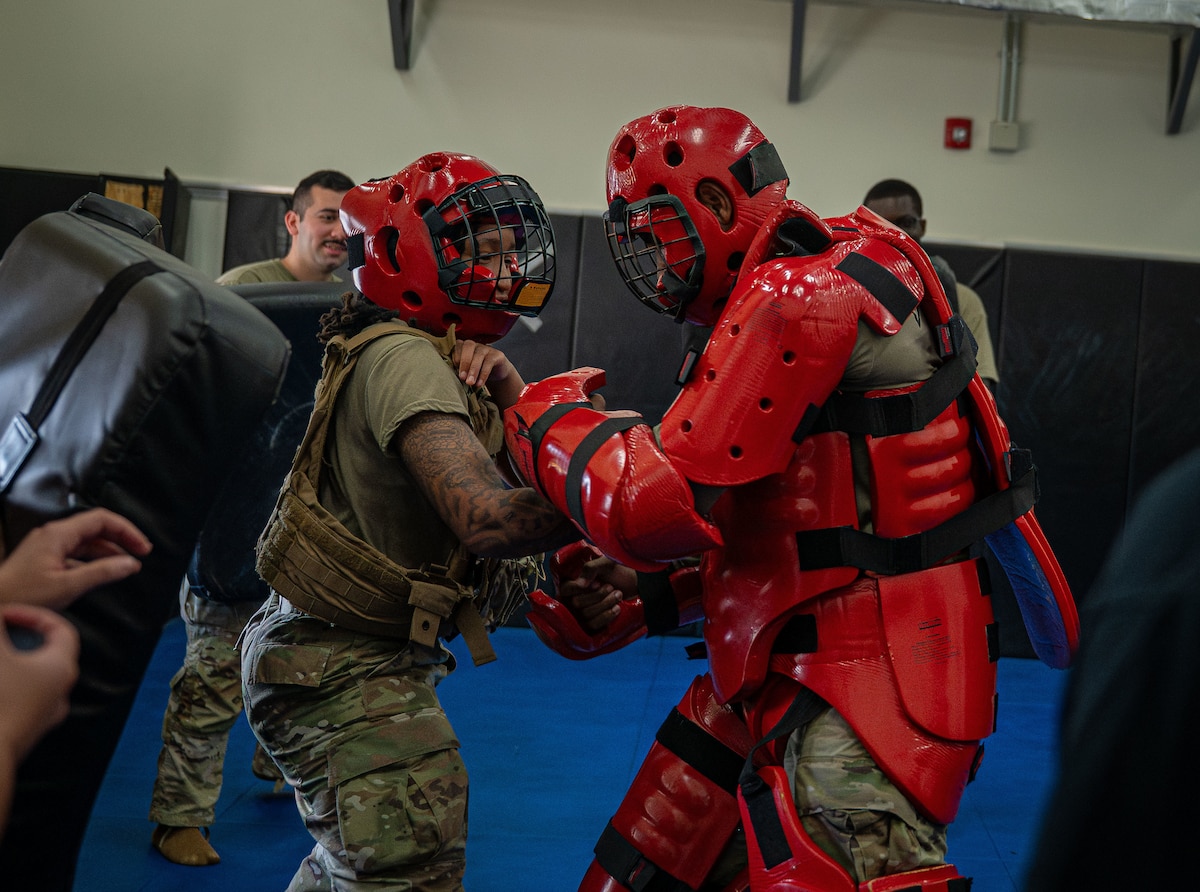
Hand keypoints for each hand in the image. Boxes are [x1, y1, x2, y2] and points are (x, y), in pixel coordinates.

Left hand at [0, 508, 151, 609]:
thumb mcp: (67, 586)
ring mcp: (47, 546)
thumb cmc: (22, 597)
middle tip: (142, 554)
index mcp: (58, 534)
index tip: (143, 547)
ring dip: (109, 551)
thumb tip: (131, 564)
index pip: (102, 519)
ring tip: (127, 565)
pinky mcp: (44, 559)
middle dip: (121, 539)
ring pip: (87, 541)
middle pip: (96, 528)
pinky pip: (76, 553)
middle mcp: (53, 535)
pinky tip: (103, 574)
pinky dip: (93, 561)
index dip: (127, 530)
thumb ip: (102, 573)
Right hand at [0, 604, 79, 763]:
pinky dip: (6, 687)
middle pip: (45, 654)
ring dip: (11, 665)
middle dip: (18, 639)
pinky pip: (19, 701)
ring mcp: (44, 715)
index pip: (61, 629)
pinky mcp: (26, 732)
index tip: (7, 613)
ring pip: (31, 680)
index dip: (35, 614)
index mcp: (60, 667)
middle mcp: (60, 691)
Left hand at [453, 339, 525, 410]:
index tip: (453, 372)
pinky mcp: (497, 355)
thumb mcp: (464, 370)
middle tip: (462, 378)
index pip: (457, 346)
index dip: (455, 358)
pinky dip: (483, 374)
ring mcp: (486, 348)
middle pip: (468, 347)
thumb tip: (446, 378)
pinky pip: (489, 362)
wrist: (497, 373)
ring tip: (470, 383)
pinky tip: (480, 384)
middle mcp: (474, 344)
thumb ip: (457, 370)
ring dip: (474, 370)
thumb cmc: (475, 372)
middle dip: (464, 363)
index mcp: (463, 346)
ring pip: (479, 355)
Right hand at [551, 543, 637, 631]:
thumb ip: (591, 568)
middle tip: (612, 587)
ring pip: (586, 615)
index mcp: (576, 583)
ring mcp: (584, 613)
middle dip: (597, 596)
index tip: (597, 583)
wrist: (636, 584)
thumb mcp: (606, 563)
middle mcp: (576, 599)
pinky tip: (618, 608)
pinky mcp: (594, 624)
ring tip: (619, 594)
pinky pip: (593, 625)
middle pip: (577, 603)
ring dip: (604, 604)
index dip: (579, 588)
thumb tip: (580, 584)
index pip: (565, 589)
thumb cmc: (619, 571)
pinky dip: (606, 616)